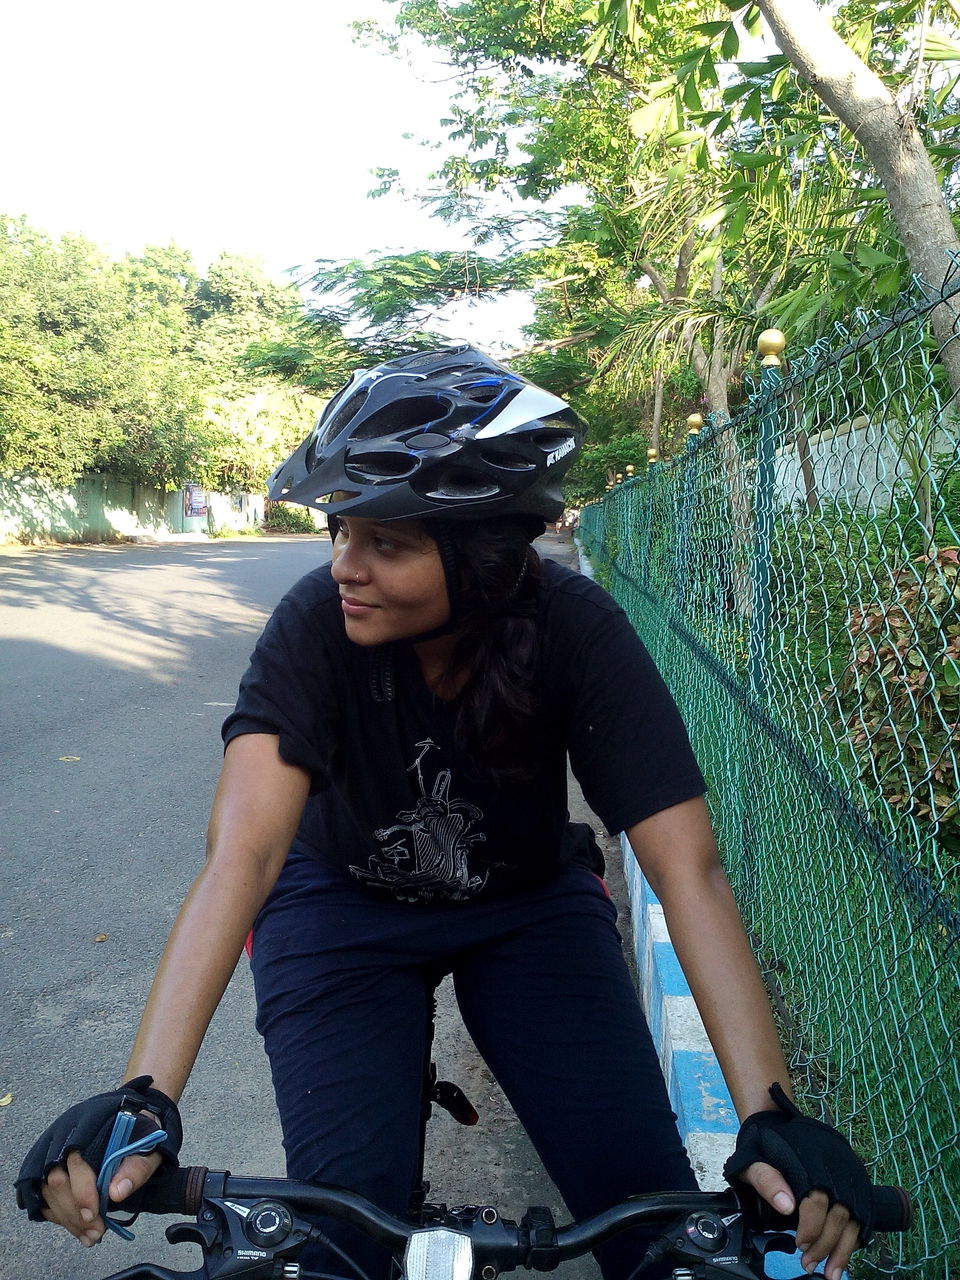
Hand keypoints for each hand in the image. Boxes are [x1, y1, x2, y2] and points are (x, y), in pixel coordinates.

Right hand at [16, 1076, 181, 1236]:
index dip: (80, 1190)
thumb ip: (136, 1166)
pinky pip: (46, 1196)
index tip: (94, 1214)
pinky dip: (62, 1217)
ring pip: (47, 1192)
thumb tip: (116, 1193)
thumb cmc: (142, 1130)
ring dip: (68, 1219)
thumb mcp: (150, 1144)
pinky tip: (80, 1231)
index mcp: (89, 1120)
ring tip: (92, 1236)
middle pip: (54, 1179)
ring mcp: (54, 1150)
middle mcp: (65, 1133)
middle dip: (74, 1211)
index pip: (73, 1158)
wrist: (134, 1118)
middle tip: (96, 1231)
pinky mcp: (52, 1167)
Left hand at [725, 1085, 873, 1278]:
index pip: (816, 1200)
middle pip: (838, 1213)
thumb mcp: (752, 1160)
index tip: (799, 1244)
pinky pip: (862, 1213)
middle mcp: (833, 1165)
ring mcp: (847, 1172)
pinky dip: (855, 1238)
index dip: (810, 1227)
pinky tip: (845, 1255)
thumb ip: (766, 1179)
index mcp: (808, 1159)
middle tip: (808, 1264)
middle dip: (825, 1245)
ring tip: (830, 1272)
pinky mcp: (853, 1179)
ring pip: (854, 1217)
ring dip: (843, 1249)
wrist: (777, 1123)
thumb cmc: (763, 1146)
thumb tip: (786, 1206)